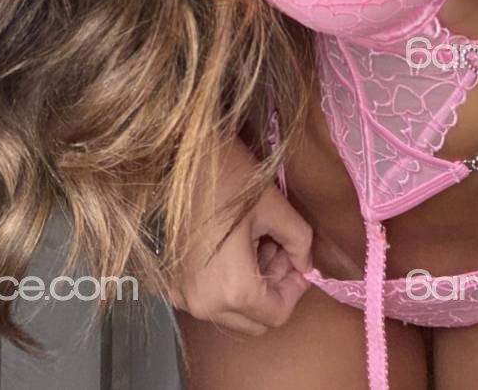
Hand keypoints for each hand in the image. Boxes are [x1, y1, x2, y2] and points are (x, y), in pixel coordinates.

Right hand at [167, 134, 313, 334]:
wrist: (182, 157)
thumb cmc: (230, 177)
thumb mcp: (277, 208)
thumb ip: (301, 243)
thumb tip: (305, 265)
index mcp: (233, 289)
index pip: (277, 315)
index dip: (295, 289)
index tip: (298, 259)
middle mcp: (205, 303)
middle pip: (254, 321)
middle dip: (274, 289)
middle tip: (280, 249)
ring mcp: (184, 296)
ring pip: (232, 312)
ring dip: (253, 286)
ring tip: (258, 243)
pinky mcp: (173, 283)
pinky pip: (210, 298)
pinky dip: (228, 284)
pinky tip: (234, 248)